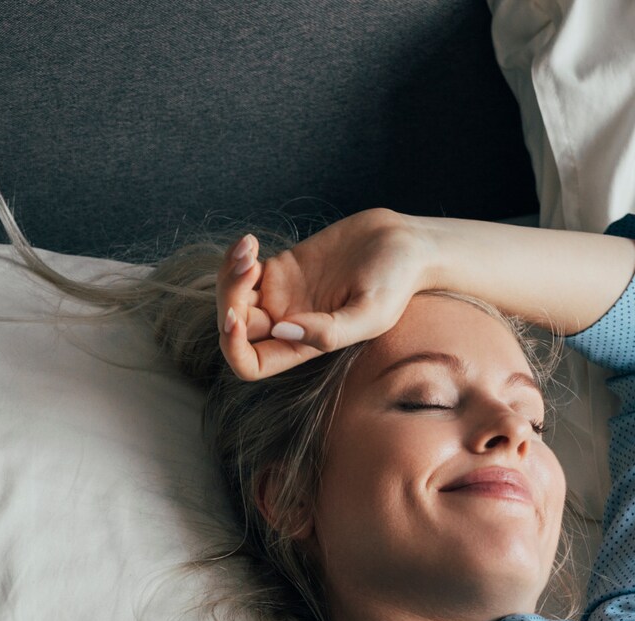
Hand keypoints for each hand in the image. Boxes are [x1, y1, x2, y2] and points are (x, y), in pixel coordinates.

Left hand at [218, 207, 436, 380]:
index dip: (233, 348)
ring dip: (229, 274)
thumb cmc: (397, 282)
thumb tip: (282, 330)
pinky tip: (250, 242)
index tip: (236, 317)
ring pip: (233, 297)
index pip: (250, 364)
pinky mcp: (283, 267)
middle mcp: (287, 324)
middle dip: (228, 298)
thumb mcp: (372, 314)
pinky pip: (243, 269)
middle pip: (234, 326)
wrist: (406, 243)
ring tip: (250, 249)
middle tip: (249, 265)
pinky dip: (236, 257)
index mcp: (303, 346)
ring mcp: (282, 294)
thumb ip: (329, 332)